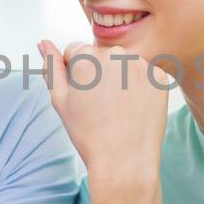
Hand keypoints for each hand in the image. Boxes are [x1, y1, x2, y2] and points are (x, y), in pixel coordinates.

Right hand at [37, 39, 168, 181]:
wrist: (123, 160)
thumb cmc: (88, 133)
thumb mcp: (60, 100)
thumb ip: (51, 67)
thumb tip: (43, 43)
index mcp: (87, 55)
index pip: (76, 50)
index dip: (75, 73)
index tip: (82, 96)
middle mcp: (115, 53)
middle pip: (101, 56)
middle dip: (98, 73)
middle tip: (100, 105)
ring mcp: (140, 64)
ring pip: (124, 64)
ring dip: (120, 79)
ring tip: (118, 109)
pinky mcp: (159, 78)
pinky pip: (145, 76)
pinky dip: (140, 88)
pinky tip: (134, 109)